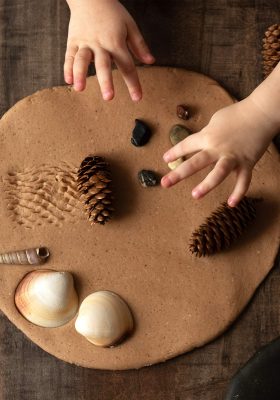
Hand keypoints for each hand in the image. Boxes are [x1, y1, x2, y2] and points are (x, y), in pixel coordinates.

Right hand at [65, 0, 154, 100]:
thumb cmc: (112, 12)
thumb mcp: (130, 26)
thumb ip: (139, 45)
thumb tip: (150, 61)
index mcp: (116, 42)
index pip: (127, 66)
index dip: (133, 83)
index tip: (137, 98)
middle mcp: (100, 44)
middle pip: (103, 65)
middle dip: (106, 82)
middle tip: (108, 97)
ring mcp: (85, 43)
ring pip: (81, 60)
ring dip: (80, 75)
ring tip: (79, 89)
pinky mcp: (73, 41)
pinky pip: (69, 56)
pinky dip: (68, 68)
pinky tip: (68, 80)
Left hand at [161, 97, 276, 206]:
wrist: (261, 113)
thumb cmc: (237, 114)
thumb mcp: (215, 121)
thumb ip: (206, 134)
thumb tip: (200, 141)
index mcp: (207, 136)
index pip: (186, 145)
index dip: (174, 152)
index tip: (165, 159)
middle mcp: (217, 148)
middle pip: (195, 162)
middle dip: (178, 174)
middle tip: (165, 183)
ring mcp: (232, 157)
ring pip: (218, 173)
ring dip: (206, 185)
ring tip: (195, 195)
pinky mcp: (247, 163)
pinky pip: (243, 181)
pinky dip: (239, 193)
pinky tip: (232, 203)